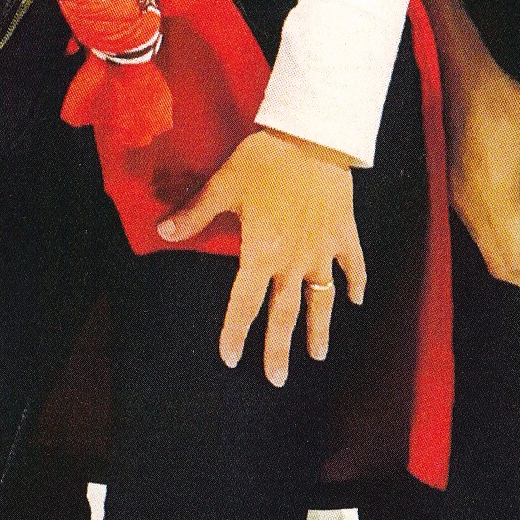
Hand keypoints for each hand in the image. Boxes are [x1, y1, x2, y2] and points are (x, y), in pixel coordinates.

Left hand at [156, 126, 363, 384]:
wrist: (312, 140)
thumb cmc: (262, 162)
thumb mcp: (222, 186)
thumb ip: (194, 213)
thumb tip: (162, 233)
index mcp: (261, 253)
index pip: (244, 303)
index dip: (235, 332)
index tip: (231, 358)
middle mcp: (294, 261)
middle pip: (285, 315)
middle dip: (278, 350)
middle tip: (276, 380)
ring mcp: (324, 252)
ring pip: (323, 301)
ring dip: (319, 329)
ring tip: (318, 355)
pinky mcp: (345, 236)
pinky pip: (353, 268)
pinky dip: (355, 286)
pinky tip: (356, 302)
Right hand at [441, 51, 519, 296]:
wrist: (457, 78)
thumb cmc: (499, 103)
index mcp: (495, 195)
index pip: (516, 260)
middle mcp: (471, 204)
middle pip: (499, 265)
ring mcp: (459, 199)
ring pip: (486, 251)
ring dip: (517, 264)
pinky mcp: (456, 190)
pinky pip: (479, 232)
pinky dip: (503, 244)